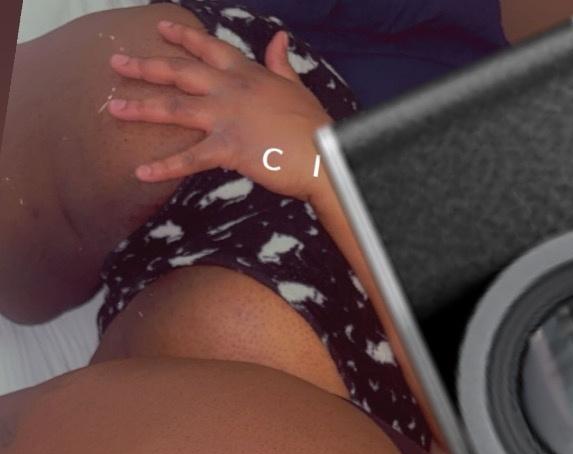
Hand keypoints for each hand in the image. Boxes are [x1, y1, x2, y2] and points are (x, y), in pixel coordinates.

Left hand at [107, 20, 331, 200]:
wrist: (324, 153)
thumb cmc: (313, 126)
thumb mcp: (297, 86)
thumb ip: (281, 63)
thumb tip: (279, 38)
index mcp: (248, 74)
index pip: (209, 47)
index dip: (183, 37)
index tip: (160, 27)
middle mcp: (231, 89)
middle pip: (180, 72)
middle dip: (146, 65)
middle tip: (117, 63)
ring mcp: (227, 117)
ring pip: (175, 107)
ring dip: (142, 107)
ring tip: (114, 109)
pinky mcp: (228, 148)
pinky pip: (189, 159)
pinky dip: (164, 167)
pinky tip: (140, 172)